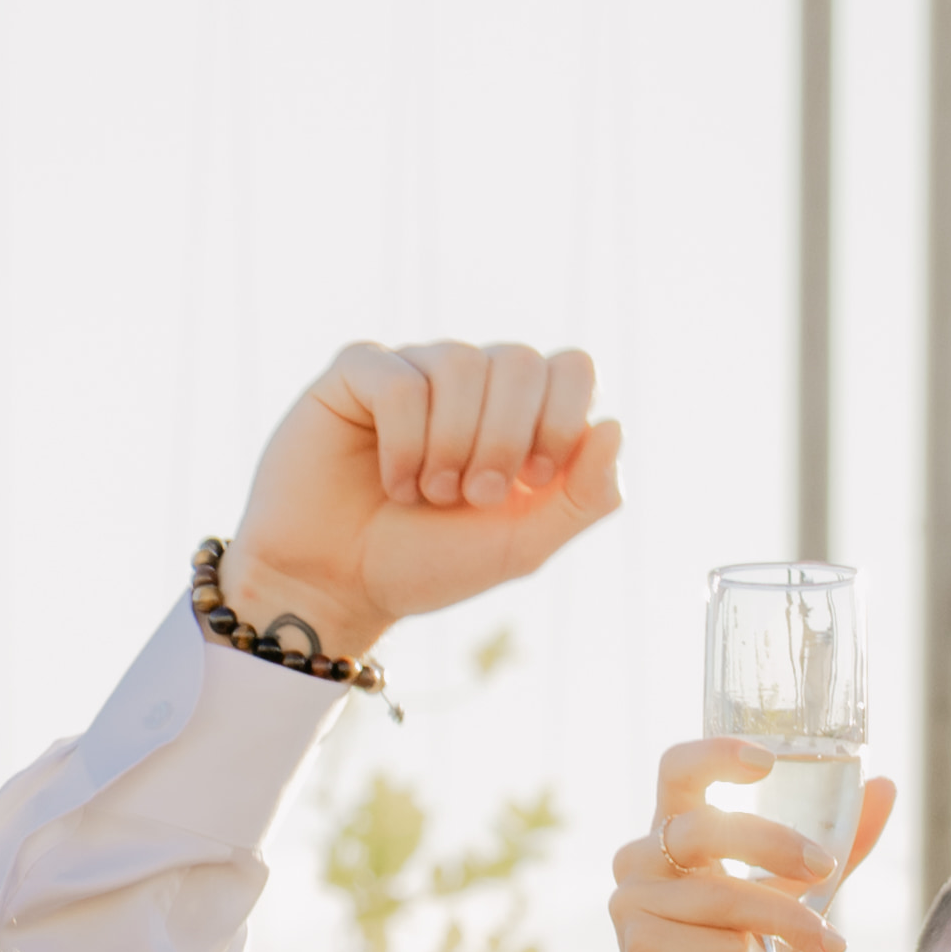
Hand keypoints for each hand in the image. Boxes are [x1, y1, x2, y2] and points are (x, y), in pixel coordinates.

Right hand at [217, 336, 619, 661]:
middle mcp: (469, 382)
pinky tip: (390, 480)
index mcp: (517, 413)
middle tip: (474, 497)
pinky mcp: (357, 373)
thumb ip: (583, 497)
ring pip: (461, 363)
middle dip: (505, 440)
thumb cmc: (425, 566)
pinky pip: (401, 380)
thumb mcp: (521, 546)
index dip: (561, 419)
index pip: (571, 368)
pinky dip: (404, 441)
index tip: (532, 480)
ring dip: (450, 445)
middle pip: (521, 361)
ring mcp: (413, 370)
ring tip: (426, 494)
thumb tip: (615, 425)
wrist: (335, 590)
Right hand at [594, 734, 894, 951]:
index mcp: (670, 838)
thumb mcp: (793, 901)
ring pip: (724, 893)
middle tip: (825, 866)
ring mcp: (634, 907)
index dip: (718, 755)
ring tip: (828, 945)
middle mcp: (640, 864)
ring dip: (786, 918)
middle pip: (706, 826)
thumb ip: (833, 849)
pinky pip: (718, 941)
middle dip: (774, 842)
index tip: (768, 761)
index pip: (680, 770)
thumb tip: (885, 787)